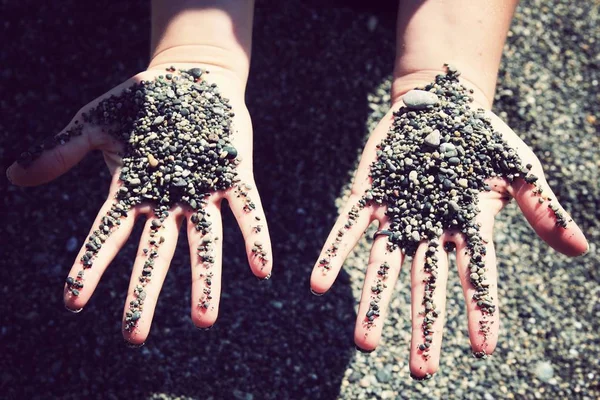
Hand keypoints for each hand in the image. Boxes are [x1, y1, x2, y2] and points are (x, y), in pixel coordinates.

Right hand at [6, 64, 272, 345]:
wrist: (189, 76)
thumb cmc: (140, 102)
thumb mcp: (93, 123)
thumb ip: (61, 151)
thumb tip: (14, 175)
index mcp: (134, 192)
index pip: (107, 235)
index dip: (91, 266)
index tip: (73, 303)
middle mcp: (169, 201)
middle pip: (155, 253)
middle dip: (144, 292)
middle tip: (135, 337)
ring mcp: (203, 191)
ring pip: (204, 242)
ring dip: (204, 280)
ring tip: (204, 321)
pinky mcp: (235, 175)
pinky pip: (247, 211)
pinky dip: (255, 238)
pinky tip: (261, 269)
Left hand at [309, 84, 587, 378]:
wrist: (441, 104)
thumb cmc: (484, 137)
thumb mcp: (519, 168)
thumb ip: (541, 207)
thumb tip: (581, 249)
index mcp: (468, 229)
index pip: (478, 277)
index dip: (481, 311)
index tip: (484, 350)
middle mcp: (430, 231)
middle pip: (427, 284)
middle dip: (423, 325)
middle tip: (420, 372)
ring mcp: (397, 216)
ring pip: (384, 266)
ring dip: (374, 303)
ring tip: (365, 343)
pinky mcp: (368, 196)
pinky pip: (348, 230)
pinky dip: (334, 255)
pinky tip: (317, 285)